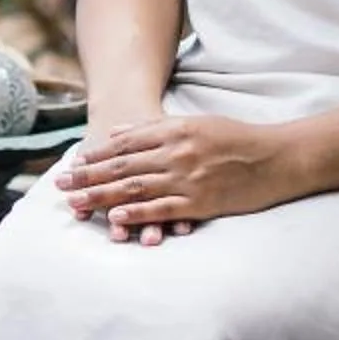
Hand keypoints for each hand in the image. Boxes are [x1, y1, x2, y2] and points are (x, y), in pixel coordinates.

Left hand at [57, 115, 299, 242]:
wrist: (278, 158)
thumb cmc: (238, 139)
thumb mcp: (197, 123)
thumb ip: (158, 128)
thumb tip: (119, 132)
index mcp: (175, 131)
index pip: (125, 144)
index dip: (96, 155)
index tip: (73, 163)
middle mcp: (176, 153)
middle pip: (122, 166)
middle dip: (88, 176)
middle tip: (60, 185)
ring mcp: (187, 179)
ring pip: (135, 188)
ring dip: (102, 196)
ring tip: (76, 203)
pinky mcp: (200, 203)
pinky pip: (162, 209)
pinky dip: (136, 213)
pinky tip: (115, 216)